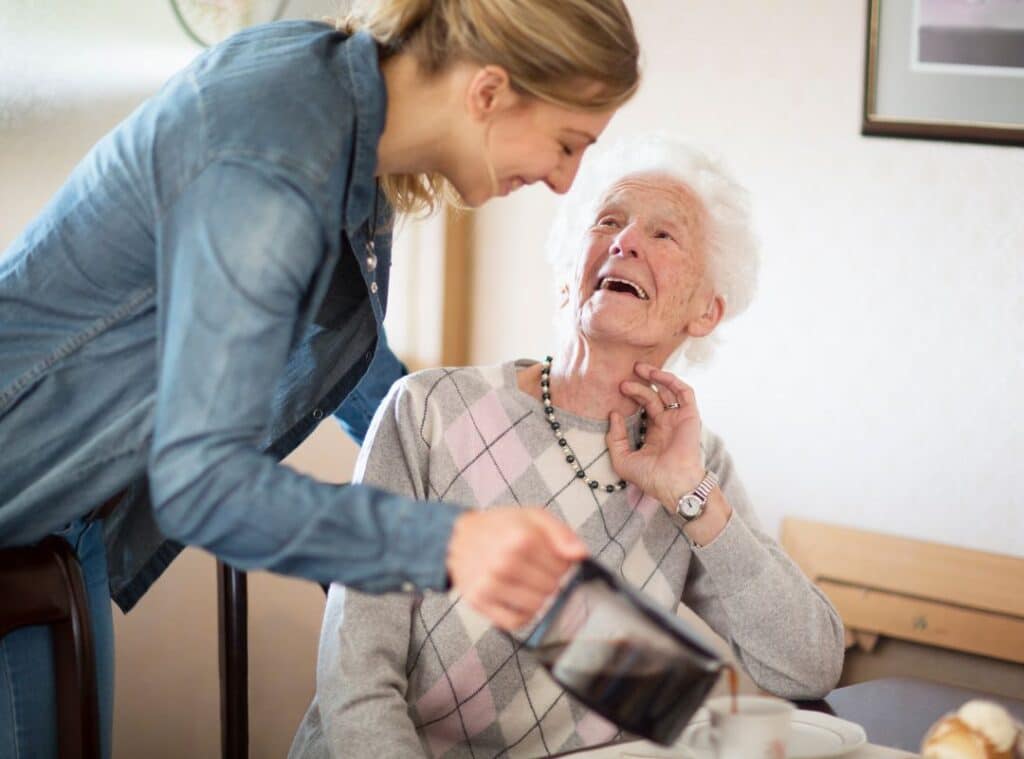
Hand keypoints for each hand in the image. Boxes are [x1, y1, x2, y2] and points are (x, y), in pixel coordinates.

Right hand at [446, 506, 588, 630]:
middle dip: (551, 581)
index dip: (563, 565)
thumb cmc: (499, 527)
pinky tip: (521, 600)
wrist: (458, 538)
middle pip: (551, 588)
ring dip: (539, 598)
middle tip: (538, 571)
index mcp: (521, 538)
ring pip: (536, 607)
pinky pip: (515, 622)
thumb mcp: (533, 517)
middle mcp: (504, 562)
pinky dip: (524, 615)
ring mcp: (490, 584)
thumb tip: (581, 554)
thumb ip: (561, 533)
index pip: (563, 568)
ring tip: (529, 584)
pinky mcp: (479, 601)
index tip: (552, 559)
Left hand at [606, 363, 704, 510]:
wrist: (672, 484)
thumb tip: (613, 414)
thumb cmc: (650, 478)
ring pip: (668, 390)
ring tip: (638, 368)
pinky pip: (685, 392)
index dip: (631, 397)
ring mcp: (679, 419)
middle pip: (653, 396)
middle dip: (638, 385)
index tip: (616, 392)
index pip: (643, 408)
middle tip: (623, 380)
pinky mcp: (690, 416)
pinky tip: (656, 375)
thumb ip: (615, 438)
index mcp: (654, 433)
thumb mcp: (622, 459)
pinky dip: (672, 380)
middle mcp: (667, 423)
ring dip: (655, 377)